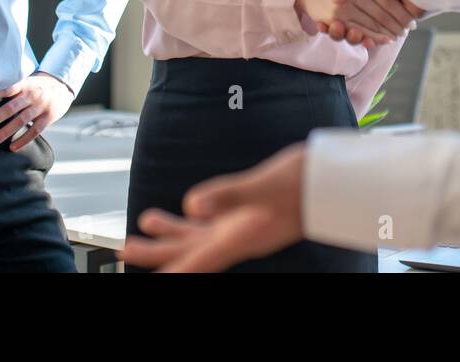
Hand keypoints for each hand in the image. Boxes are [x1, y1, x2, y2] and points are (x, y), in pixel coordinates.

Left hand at [0, 71, 73, 150]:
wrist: (63, 87)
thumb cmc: (39, 87)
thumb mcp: (28, 82)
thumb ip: (14, 90)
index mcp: (25, 84)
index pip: (9, 88)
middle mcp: (33, 94)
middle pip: (12, 107)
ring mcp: (41, 106)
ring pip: (21, 120)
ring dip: (5, 132)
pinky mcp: (49, 117)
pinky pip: (35, 130)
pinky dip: (23, 140)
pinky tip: (12, 147)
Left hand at [119, 144, 306, 271]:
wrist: (335, 179)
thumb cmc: (305, 181)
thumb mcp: (265, 183)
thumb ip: (229, 194)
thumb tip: (192, 203)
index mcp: (240, 235)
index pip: (196, 261)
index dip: (171, 272)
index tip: (149, 280)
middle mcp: (239, 236)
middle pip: (189, 252)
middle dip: (157, 253)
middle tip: (123, 251)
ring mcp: (244, 227)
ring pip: (199, 236)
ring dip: (170, 234)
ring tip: (143, 225)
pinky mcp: (249, 215)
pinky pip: (215, 223)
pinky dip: (195, 219)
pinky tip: (187, 211)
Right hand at [313, 0, 425, 43]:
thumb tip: (335, 2)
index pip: (341, 9)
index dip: (331, 17)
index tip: (322, 22)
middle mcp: (368, 5)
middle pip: (348, 23)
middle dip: (339, 29)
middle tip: (333, 27)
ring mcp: (380, 18)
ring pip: (361, 34)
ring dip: (352, 37)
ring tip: (349, 33)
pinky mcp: (392, 28)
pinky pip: (378, 39)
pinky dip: (371, 41)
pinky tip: (366, 41)